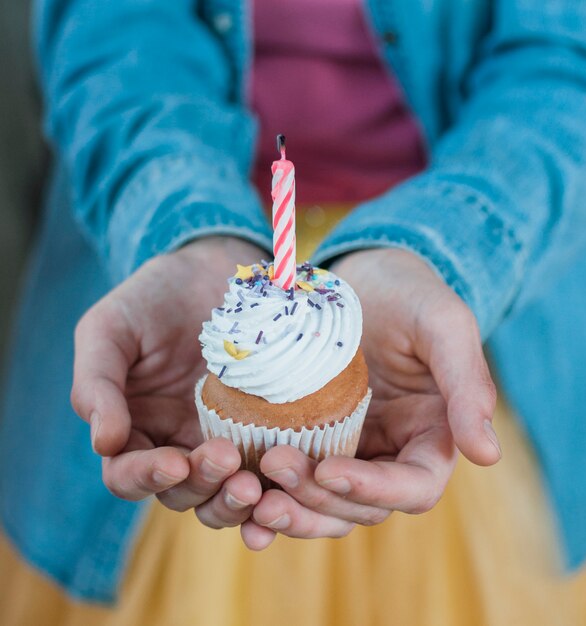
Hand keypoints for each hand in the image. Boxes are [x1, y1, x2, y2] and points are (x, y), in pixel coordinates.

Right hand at [71, 237, 272, 541]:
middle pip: (182, 493)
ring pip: (224, 494)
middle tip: (226, 460)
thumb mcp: (109, 330)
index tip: (174, 463)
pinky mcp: (262, 429)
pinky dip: (274, 492)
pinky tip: (285, 489)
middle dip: (201, 485)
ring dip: (237, 501)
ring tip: (256, 486)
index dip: (147, 478)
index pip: (129, 475)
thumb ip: (96, 384)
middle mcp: (176, 442)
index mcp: (133, 429)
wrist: (209, 272)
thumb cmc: (151, 299)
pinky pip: (266, 471)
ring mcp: (222, 439)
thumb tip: (104, 444)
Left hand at [242, 248, 499, 548]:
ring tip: (249, 491)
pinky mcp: (309, 437)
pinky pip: (291, 478)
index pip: (413, 486)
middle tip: (276, 464)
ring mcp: (347, 448)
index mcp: (429, 436)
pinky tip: (237, 487)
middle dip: (318, 497)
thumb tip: (488, 456)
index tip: (329, 471)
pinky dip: (267, 491)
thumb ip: (469, 384)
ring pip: (322, 504)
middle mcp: (389, 452)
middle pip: (359, 505)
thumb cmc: (410, 292)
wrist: (361, 277)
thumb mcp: (443, 325)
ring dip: (289, 508)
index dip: (374, 490)